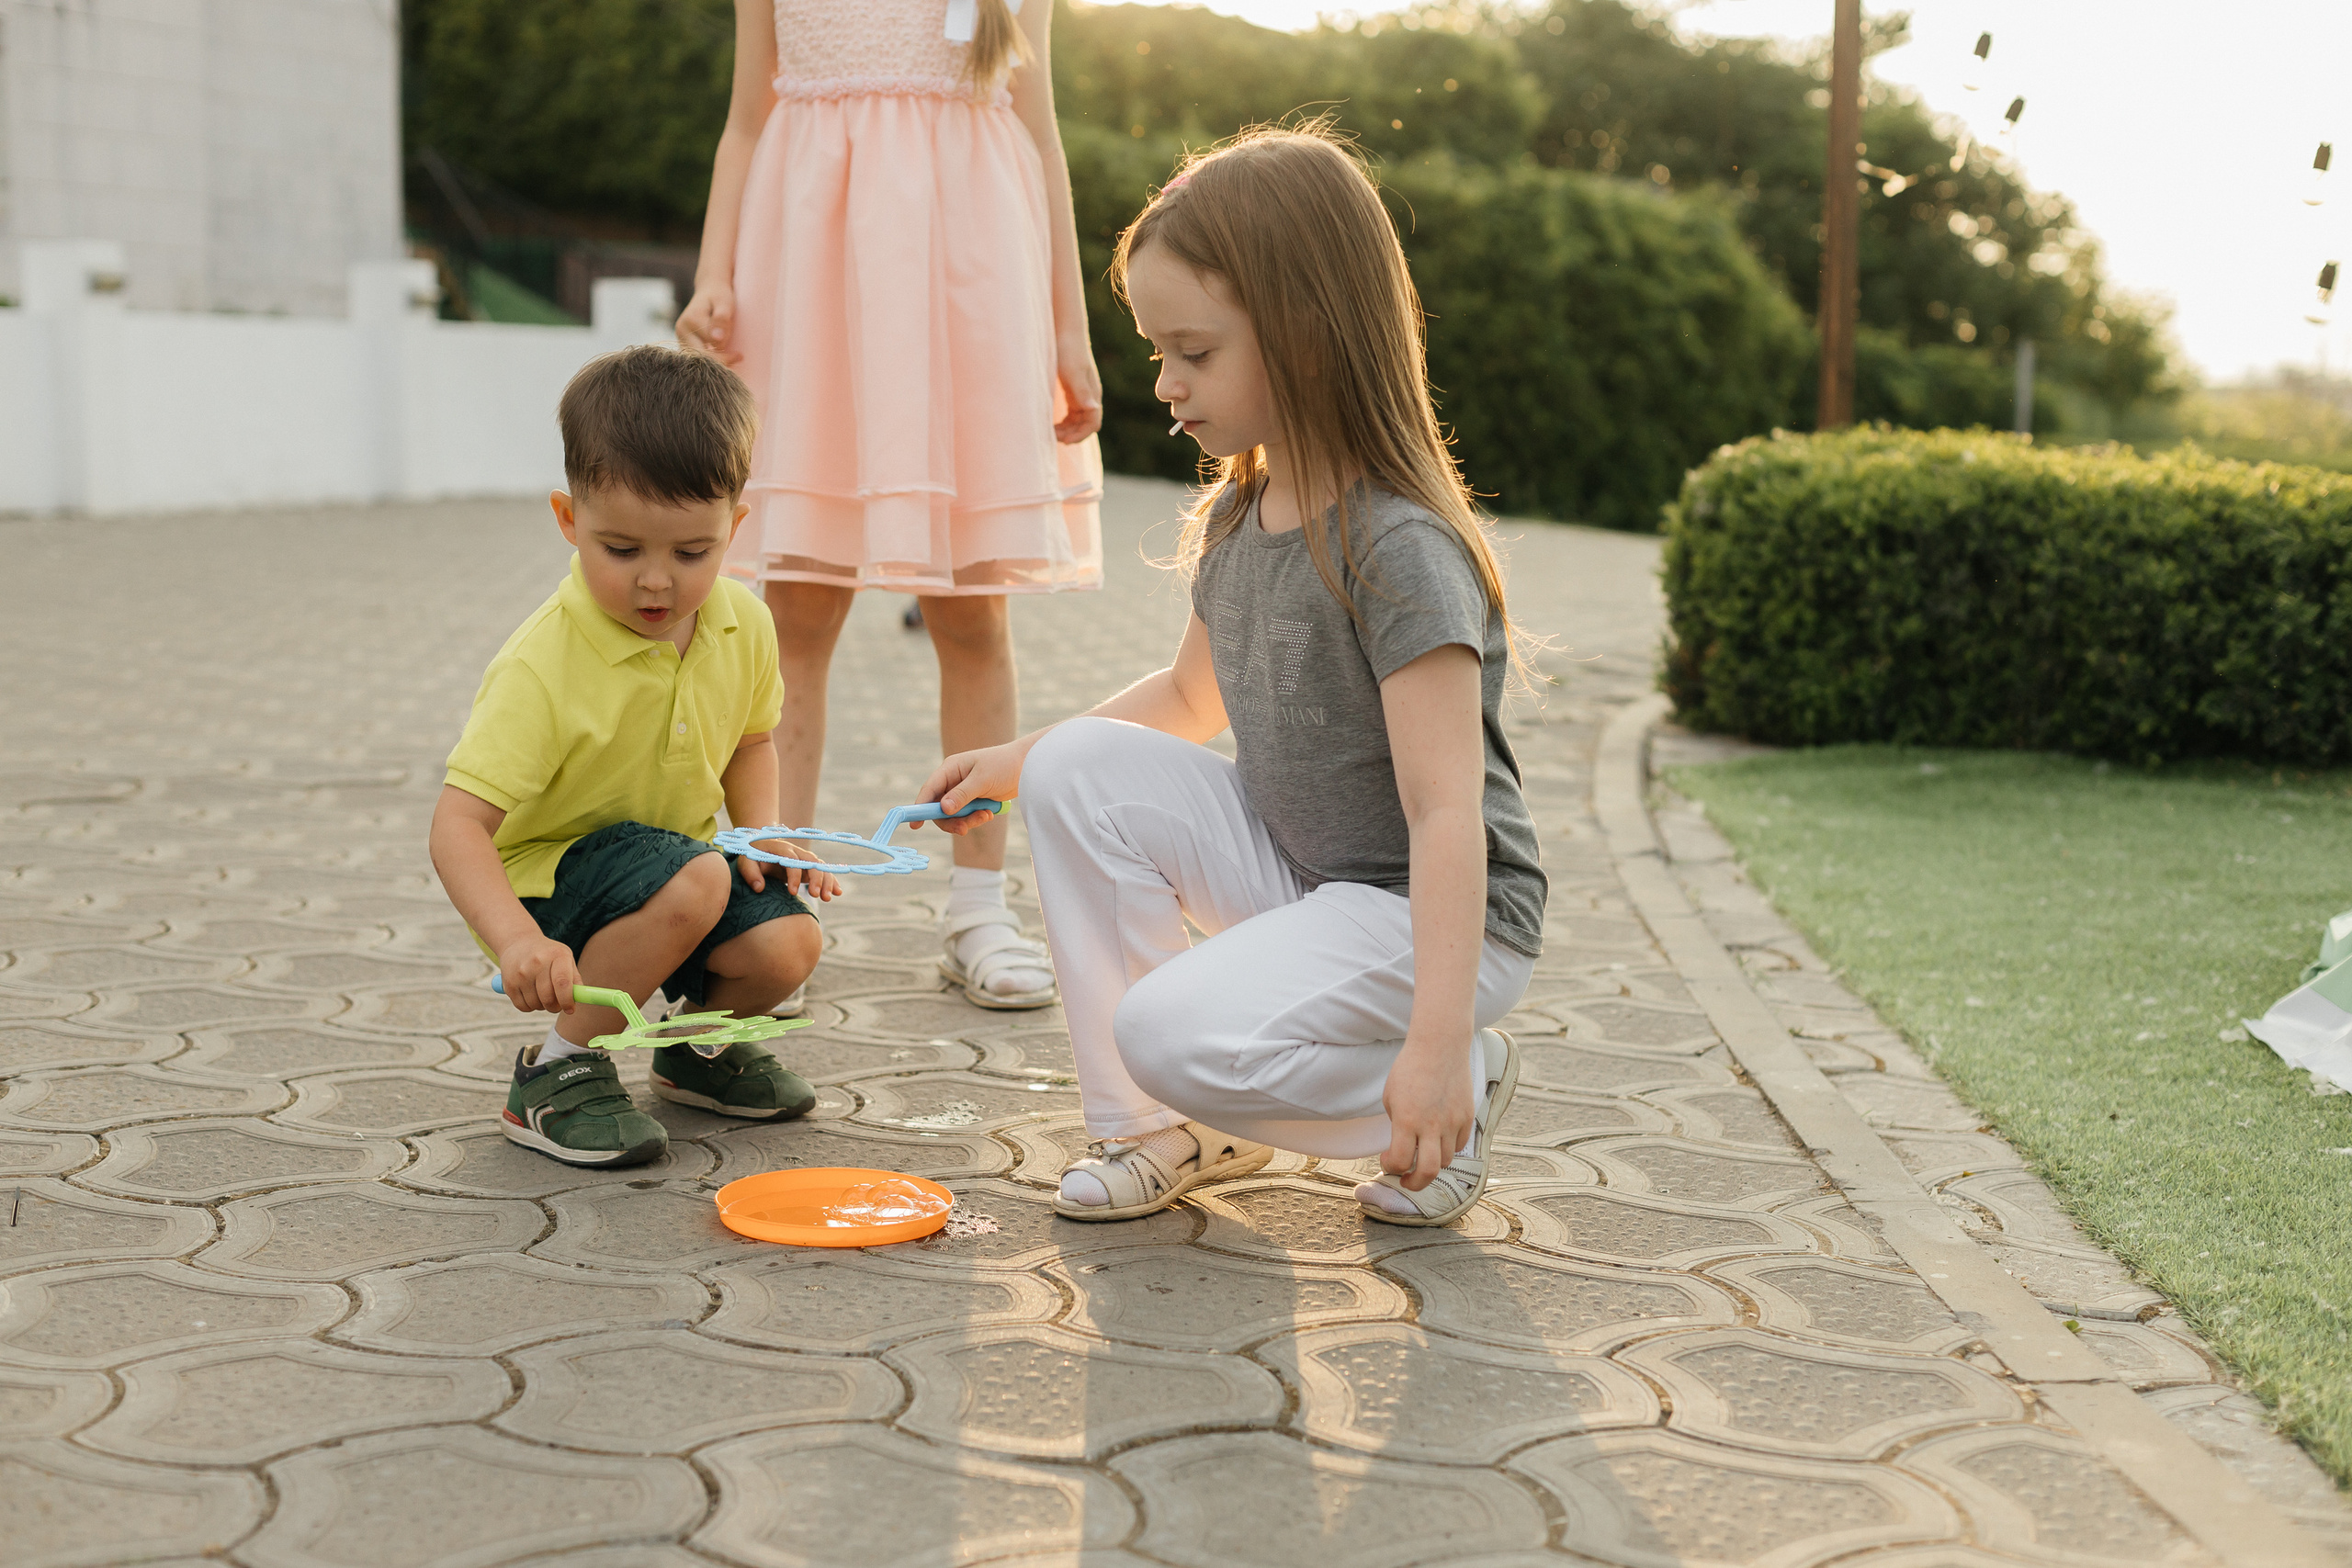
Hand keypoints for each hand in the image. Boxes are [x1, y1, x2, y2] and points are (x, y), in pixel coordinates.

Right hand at [498, 935, 578, 1015]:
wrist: (518, 942)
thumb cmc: (548, 954)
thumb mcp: (565, 958)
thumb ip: (575, 979)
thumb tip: (579, 1000)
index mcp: (556, 955)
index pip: (562, 983)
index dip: (567, 1000)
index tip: (570, 1009)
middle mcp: (537, 963)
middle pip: (548, 997)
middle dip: (555, 1007)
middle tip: (558, 1005)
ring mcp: (521, 973)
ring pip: (535, 1004)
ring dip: (542, 1006)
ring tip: (543, 995)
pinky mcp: (508, 983)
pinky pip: (522, 1007)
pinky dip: (530, 1007)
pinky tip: (532, 995)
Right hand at [677, 282, 739, 363]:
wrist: (710, 290)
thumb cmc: (720, 296)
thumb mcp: (724, 303)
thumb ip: (721, 319)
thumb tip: (718, 339)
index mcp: (691, 321)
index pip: (709, 347)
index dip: (725, 354)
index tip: (740, 355)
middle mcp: (682, 330)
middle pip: (700, 357)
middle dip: (720, 361)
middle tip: (738, 359)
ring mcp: (681, 337)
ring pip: (697, 360)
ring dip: (716, 362)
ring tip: (733, 357)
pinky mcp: (685, 342)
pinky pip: (697, 357)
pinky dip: (711, 360)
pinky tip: (724, 357)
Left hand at [739, 842, 842, 903]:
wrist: (761, 846)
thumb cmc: (753, 856)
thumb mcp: (745, 862)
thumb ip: (750, 873)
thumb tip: (759, 888)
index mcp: (782, 849)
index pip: (793, 861)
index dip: (794, 876)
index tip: (792, 893)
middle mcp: (797, 852)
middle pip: (812, 862)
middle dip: (816, 879)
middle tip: (816, 895)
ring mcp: (805, 859)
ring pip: (821, 867)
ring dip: (827, 881)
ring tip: (828, 898)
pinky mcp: (809, 867)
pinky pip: (824, 872)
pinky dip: (832, 881)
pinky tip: (838, 892)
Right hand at [918, 744, 1023, 834]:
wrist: (1027, 767)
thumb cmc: (1004, 765)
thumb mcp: (982, 779)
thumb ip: (962, 794)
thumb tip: (943, 809)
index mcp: (950, 769)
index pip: (929, 789)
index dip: (920, 807)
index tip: (915, 824)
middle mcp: (953, 781)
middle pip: (939, 808)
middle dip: (951, 820)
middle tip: (964, 829)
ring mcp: (963, 792)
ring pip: (953, 815)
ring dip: (967, 820)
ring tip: (986, 816)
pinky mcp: (973, 801)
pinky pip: (966, 817)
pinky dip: (975, 819)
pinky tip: (989, 814)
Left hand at [1054, 332, 1101, 443]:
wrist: (1064, 329)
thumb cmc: (1068, 349)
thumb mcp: (1073, 372)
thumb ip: (1082, 391)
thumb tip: (1093, 409)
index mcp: (1092, 393)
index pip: (1093, 423)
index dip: (1080, 435)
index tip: (1063, 440)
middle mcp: (1089, 396)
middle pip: (1085, 425)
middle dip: (1071, 434)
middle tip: (1051, 436)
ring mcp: (1081, 393)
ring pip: (1077, 420)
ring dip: (1067, 429)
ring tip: (1050, 432)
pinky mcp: (1071, 389)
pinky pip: (1071, 413)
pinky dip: (1063, 421)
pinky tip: (1051, 422)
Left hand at [1379, 1033, 1476, 1191]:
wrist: (1439, 1046)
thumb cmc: (1409, 1069)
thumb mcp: (1391, 1097)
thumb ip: (1397, 1124)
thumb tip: (1401, 1145)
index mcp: (1407, 1120)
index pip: (1400, 1161)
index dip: (1391, 1167)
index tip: (1387, 1160)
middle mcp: (1432, 1125)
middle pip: (1429, 1172)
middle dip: (1415, 1184)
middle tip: (1407, 1180)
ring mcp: (1453, 1122)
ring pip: (1446, 1160)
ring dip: (1432, 1163)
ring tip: (1422, 1155)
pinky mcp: (1467, 1116)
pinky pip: (1459, 1144)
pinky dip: (1448, 1148)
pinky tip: (1438, 1140)